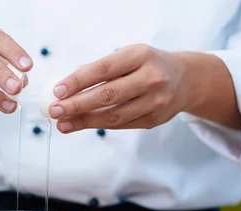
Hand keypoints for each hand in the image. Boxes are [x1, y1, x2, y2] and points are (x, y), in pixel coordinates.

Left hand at [48, 44, 189, 131]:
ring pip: (113, 116)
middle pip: (107, 96)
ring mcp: (155, 101)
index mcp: (141, 56)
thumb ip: (101, 69)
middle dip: (77, 105)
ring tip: (63, 123)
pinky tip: (82, 124)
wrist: (185, 80)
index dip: (78, 81)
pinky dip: (99, 125)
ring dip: (84, 121)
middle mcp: (151, 78)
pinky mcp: (154, 120)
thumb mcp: (128, 56)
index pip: (103, 69)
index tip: (58, 91)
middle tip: (55, 111)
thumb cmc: (147, 65)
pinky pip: (121, 125)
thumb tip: (66, 86)